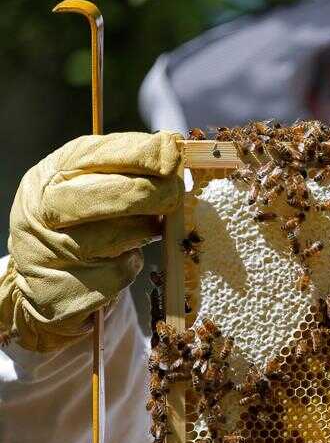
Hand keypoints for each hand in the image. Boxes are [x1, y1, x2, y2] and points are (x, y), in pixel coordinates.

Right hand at [0, 132, 181, 351]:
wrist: (41, 273)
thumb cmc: (80, 217)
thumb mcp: (90, 180)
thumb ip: (127, 166)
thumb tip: (175, 154)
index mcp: (53, 172)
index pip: (99, 154)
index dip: (144, 154)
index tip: (174, 156)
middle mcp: (46, 208)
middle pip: (108, 195)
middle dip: (153, 192)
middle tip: (175, 194)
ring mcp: (51, 250)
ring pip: (116, 236)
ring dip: (143, 231)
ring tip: (147, 227)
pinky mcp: (64, 288)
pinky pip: (118, 272)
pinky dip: (131, 264)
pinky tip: (124, 257)